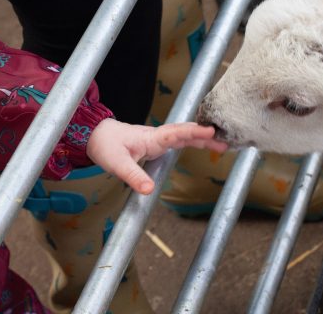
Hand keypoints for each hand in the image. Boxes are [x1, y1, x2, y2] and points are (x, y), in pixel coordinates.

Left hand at [86, 119, 227, 194]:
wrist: (96, 136)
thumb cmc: (106, 146)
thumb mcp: (117, 164)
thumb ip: (134, 177)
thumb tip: (149, 191)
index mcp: (152, 138)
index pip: (177, 133)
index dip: (194, 131)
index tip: (211, 131)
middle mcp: (158, 135)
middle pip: (186, 132)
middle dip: (206, 135)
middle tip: (226, 141)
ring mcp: (159, 138)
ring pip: (185, 134)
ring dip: (202, 137)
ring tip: (222, 143)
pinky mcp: (157, 142)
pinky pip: (180, 138)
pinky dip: (193, 138)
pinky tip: (202, 142)